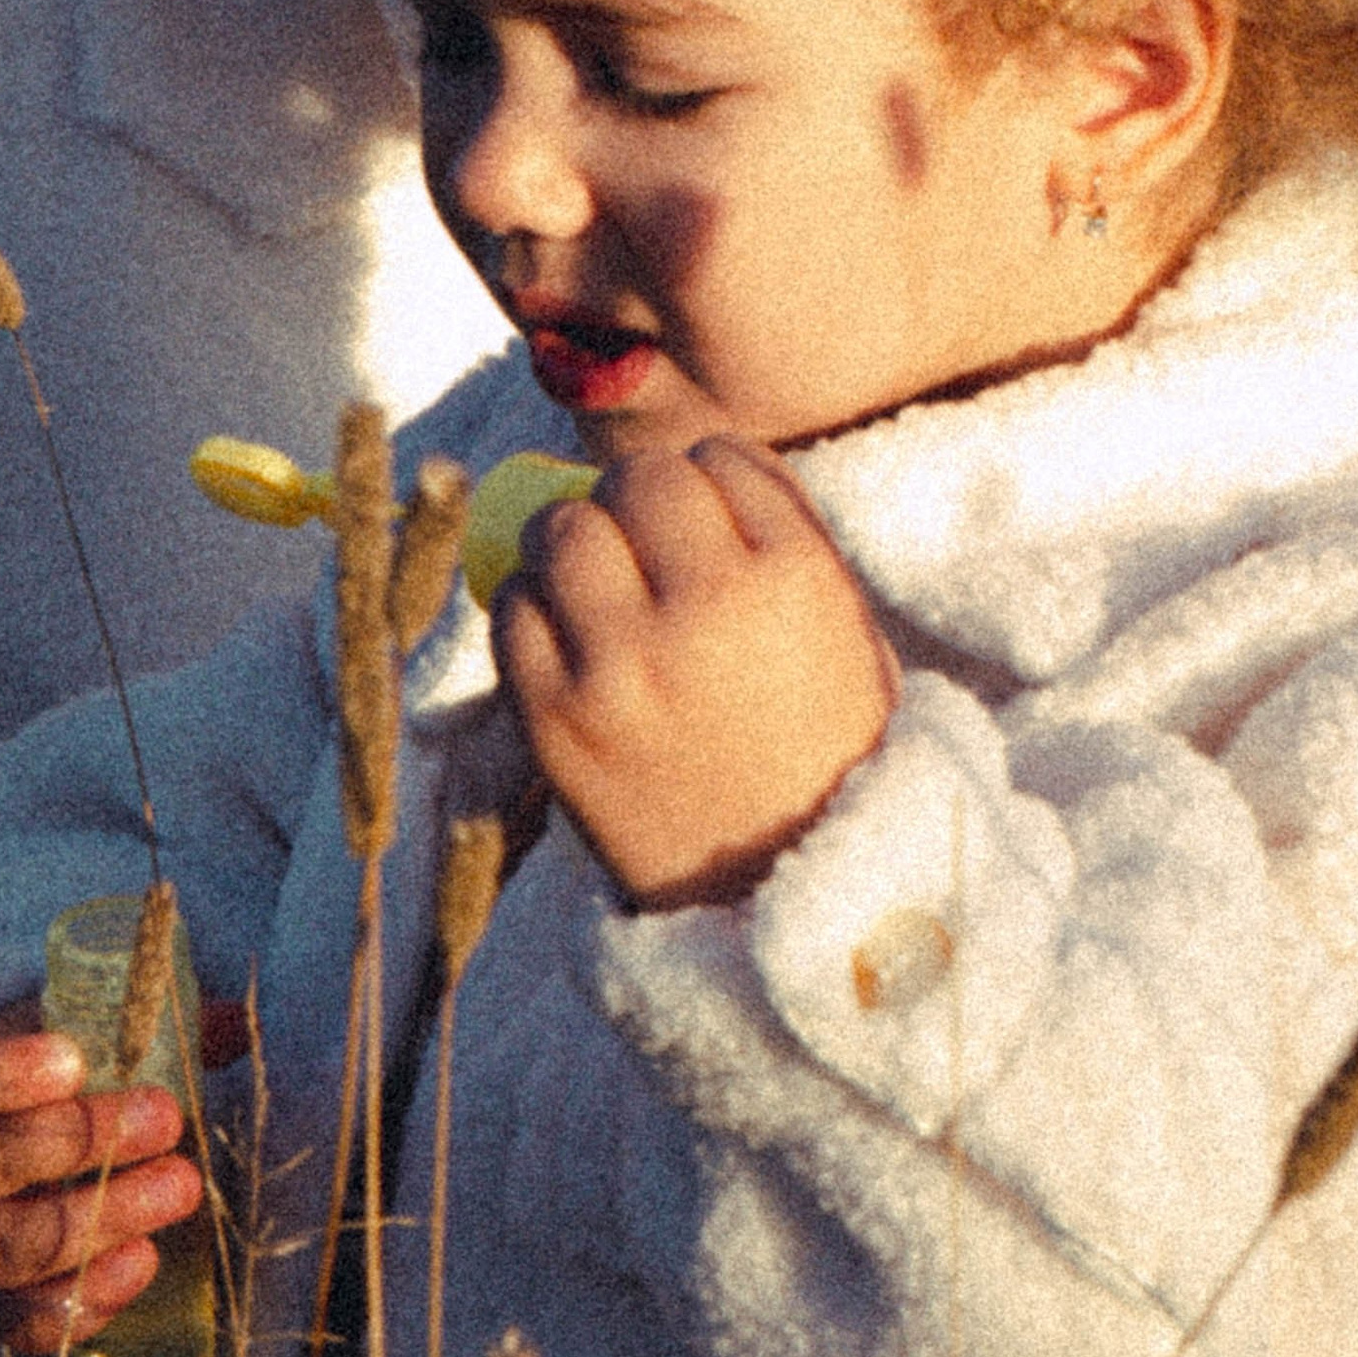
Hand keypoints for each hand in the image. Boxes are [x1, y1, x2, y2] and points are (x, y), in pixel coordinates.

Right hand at [0, 999, 210, 1354]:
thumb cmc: (34, 1086)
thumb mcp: (64, 1039)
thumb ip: (138, 1026)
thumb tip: (235, 1024)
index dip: (2, 1073)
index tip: (74, 1060)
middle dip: (79, 1140)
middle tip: (164, 1117)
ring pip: (6, 1246)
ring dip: (101, 1217)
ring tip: (180, 1186)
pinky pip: (25, 1321)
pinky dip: (87, 1296)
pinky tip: (143, 1260)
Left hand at [493, 439, 897, 909]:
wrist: (794, 900)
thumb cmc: (824, 750)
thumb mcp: (846, 631)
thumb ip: (780, 533)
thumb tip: (690, 456)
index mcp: (796, 578)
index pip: (720, 457)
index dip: (707, 482)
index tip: (707, 520)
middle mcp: (707, 606)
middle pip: (637, 479)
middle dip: (638, 503)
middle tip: (644, 549)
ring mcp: (623, 662)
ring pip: (562, 529)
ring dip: (576, 544)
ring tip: (599, 586)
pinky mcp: (556, 717)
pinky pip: (512, 611)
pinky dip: (532, 609)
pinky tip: (567, 638)